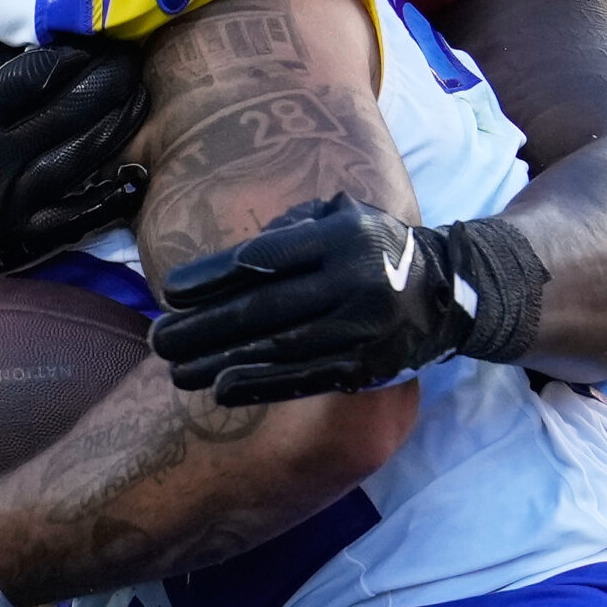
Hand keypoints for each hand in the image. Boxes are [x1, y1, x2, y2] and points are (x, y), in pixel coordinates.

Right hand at [0, 38, 146, 313]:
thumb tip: (6, 40)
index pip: (36, 74)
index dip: (70, 53)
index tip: (90, 39)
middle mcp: (0, 157)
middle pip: (71, 110)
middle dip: (108, 78)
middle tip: (131, 58)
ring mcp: (17, 200)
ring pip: (84, 156)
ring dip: (119, 122)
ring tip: (140, 96)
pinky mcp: (25, 238)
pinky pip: (78, 217)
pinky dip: (111, 198)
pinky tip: (137, 177)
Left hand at [150, 195, 547, 404]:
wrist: (450, 291)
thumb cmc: (373, 247)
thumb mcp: (342, 216)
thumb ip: (292, 228)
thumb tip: (230, 262)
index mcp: (340, 237)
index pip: (264, 259)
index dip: (213, 277)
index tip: (170, 293)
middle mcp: (353, 281)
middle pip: (263, 308)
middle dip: (203, 327)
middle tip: (157, 339)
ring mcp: (362, 328)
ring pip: (278, 349)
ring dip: (220, 362)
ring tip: (176, 371)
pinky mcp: (369, 366)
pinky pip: (306, 379)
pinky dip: (261, 386)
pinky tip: (222, 389)